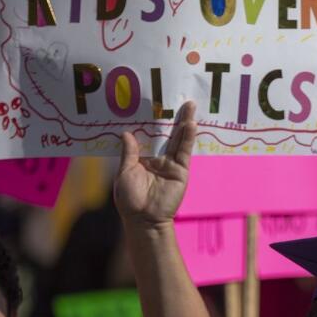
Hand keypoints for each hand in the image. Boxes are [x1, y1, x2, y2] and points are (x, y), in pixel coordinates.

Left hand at [114, 102, 197, 226]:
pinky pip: (185, 152)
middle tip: (177, 97)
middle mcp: (159, 157)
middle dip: (172, 116)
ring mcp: (171, 163)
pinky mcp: (181, 171)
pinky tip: (191, 125)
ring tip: (189, 105)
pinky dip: (188, 138)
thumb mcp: (124, 172)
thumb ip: (129, 153)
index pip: (149, 133)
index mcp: (144, 156)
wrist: (143, 219)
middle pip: (167, 133)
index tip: (153, 102)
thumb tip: (126, 133)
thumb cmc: (130, 199)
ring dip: (184, 122)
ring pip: (178, 139)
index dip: (151, 120)